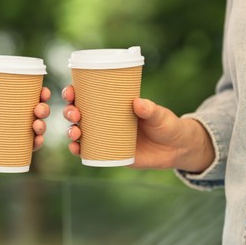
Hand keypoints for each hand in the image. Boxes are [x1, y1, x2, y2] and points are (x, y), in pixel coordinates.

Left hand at [0, 87, 50, 166]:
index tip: (43, 91)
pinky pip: (30, 148)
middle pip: (37, 113)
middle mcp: (17, 120)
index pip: (29, 97)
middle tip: (39, 109)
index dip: (41, 94)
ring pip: (37, 129)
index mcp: (9, 106)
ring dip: (42, 126)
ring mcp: (16, 135)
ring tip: (37, 126)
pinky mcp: (14, 150)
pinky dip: (37, 144)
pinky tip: (38, 141)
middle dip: (44, 110)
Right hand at [62, 85, 213, 171]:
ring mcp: (105, 137)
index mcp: (113, 105)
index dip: (74, 93)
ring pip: (80, 132)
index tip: (71, 91)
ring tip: (76, 133)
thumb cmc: (166, 125)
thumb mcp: (160, 115)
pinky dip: (79, 150)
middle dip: (69, 112)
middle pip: (78, 114)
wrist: (176, 149)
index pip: (88, 96)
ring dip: (71, 132)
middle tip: (75, 114)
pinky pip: (89, 152)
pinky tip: (76, 149)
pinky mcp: (109, 153)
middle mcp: (104, 120)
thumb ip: (150, 109)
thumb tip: (138, 103)